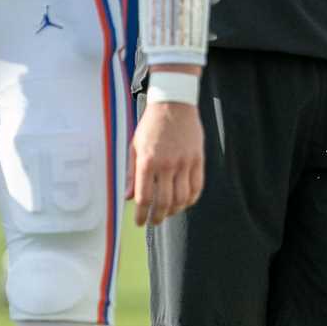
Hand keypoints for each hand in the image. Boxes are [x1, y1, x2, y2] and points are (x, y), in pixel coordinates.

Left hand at [126, 100, 203, 226]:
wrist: (173, 103)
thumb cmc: (151, 125)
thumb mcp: (135, 146)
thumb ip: (131, 173)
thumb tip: (128, 197)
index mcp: (147, 161)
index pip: (144, 197)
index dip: (141, 214)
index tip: (140, 222)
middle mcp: (166, 164)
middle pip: (164, 202)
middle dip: (158, 217)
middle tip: (154, 221)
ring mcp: (184, 162)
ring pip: (182, 199)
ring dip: (174, 211)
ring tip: (168, 213)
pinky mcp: (198, 159)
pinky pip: (197, 187)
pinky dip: (191, 200)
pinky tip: (184, 202)